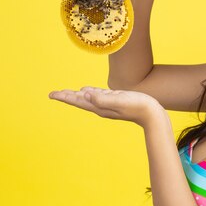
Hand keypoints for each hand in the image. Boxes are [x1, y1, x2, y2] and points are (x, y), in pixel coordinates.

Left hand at [49, 86, 163, 127]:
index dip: (64, 97)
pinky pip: (97, 96)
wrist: (152, 114)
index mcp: (99, 107)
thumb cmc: (137, 106)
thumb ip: (101, 98)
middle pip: (79, 100)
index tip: (52, 95)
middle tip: (53, 94)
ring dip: (76, 95)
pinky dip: (89, 93)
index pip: (78, 101)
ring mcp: (108, 104)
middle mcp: (101, 107)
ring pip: (87, 98)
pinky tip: (86, 91)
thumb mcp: (118, 100)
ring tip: (66, 93)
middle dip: (66, 96)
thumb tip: (84, 95)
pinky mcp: (115, 100)